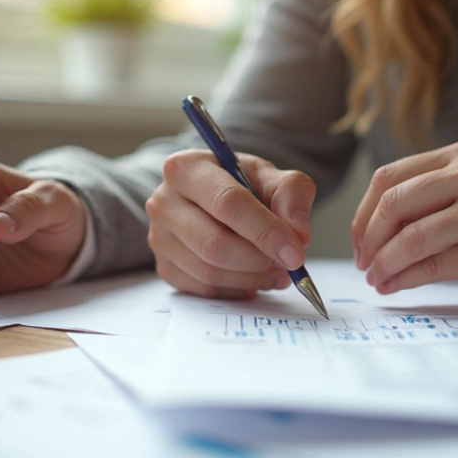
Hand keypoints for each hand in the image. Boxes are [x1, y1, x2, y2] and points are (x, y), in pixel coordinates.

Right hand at [146, 150, 313, 298]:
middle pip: (215, 244)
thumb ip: (292, 197)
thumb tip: (299, 235)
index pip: (228, 203)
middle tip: (288, 264)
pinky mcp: (164, 267)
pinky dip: (236, 290)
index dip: (266, 232)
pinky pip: (203, 290)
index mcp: (188, 168)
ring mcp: (159, 237)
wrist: (218, 198)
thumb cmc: (243, 184)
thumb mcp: (273, 177)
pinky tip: (253, 278)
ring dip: (252, 279)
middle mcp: (163, 201)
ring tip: (277, 272)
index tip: (296, 253)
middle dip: (259, 260)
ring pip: (209, 272)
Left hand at [352, 138, 457, 303]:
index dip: (363, 213)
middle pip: (394, 203)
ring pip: (414, 235)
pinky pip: (441, 264)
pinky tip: (400, 287)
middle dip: (367, 240)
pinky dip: (411, 279)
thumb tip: (382, 226)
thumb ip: (446, 192)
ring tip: (378, 281)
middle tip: (363, 265)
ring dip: (386, 264)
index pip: (391, 177)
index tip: (359, 241)